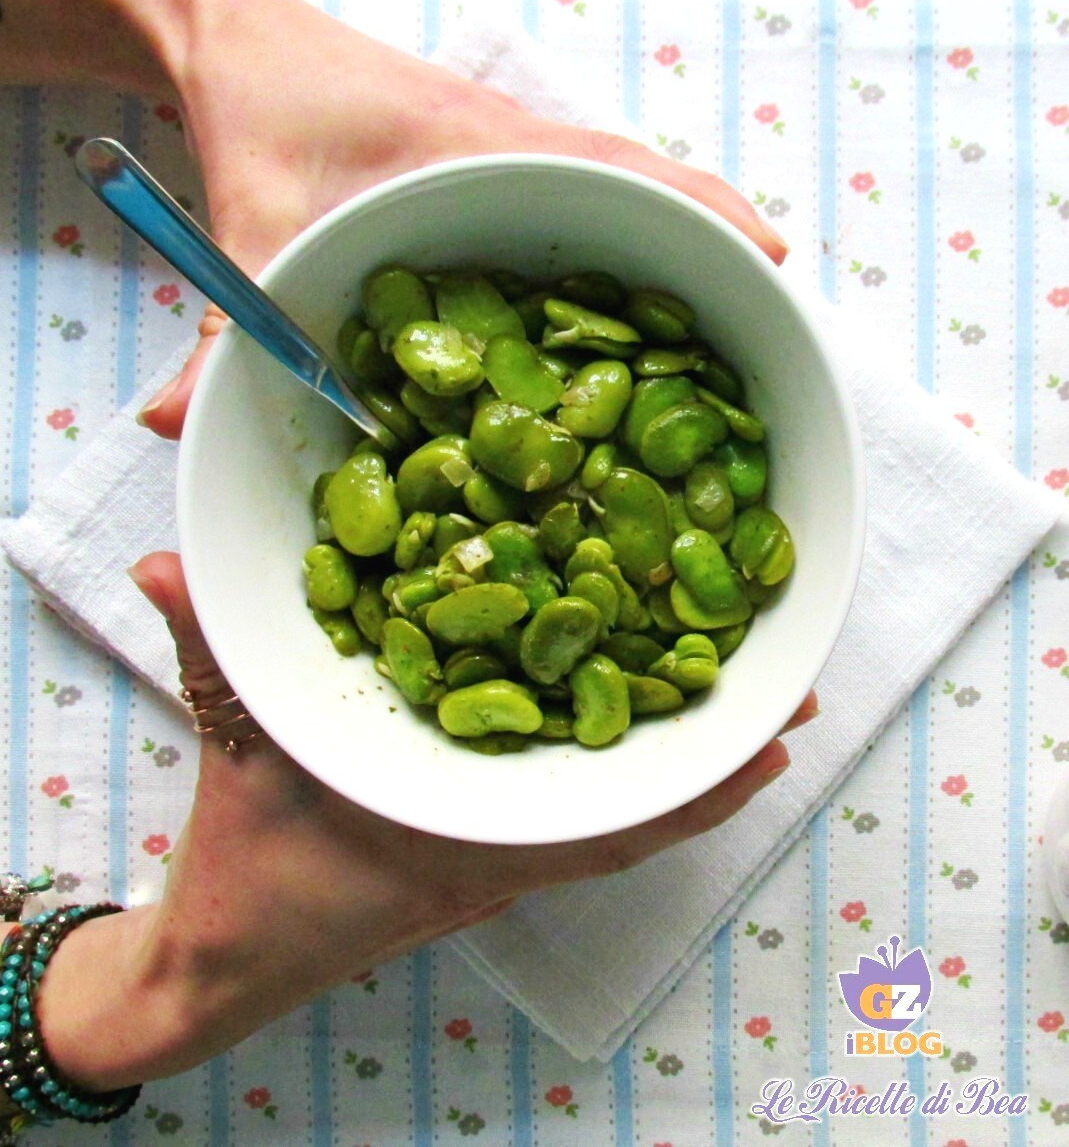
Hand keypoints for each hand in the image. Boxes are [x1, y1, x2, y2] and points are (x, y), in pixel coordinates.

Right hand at [39, 549, 814, 1092]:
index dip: (691, 783)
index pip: (601, 817)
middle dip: (716, 756)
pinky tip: (659, 739)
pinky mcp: (481, 849)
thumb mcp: (229, 741)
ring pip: (617, 812)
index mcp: (458, 834)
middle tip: (800, 696)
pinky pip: (580, 817)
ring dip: (686, 765)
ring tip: (762, 709)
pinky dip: (632, 783)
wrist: (224, 960)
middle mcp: (495, 849)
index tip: (774, 739)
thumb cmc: (245, 873)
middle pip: (635, 807)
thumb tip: (166, 556)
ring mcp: (493, 853)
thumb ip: (210, 644)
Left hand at [133, 0, 787, 437]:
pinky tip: (640, 331)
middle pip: (654, 198)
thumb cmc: (265, 112)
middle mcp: (526, 158)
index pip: (625, 177)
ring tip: (738, 344)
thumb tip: (171, 430)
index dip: (702, 220)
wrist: (238, 43)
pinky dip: (630, 261)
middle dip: (717, 254)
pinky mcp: (503, 186)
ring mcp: (522, 169)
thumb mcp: (251, 234)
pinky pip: (591, 219)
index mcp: (490, 151)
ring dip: (685, 263)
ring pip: (633, 207)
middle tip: (779, 327)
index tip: (769, 263)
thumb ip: (225, 336)